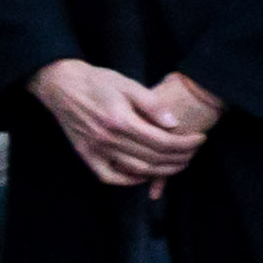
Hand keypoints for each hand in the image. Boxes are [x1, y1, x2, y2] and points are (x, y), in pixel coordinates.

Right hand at [28, 59, 203, 191]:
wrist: (61, 85)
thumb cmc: (98, 82)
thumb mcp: (128, 84)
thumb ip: (152, 104)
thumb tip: (173, 123)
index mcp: (120, 121)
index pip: (162, 141)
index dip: (185, 144)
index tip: (200, 139)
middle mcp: (107, 139)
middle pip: (153, 158)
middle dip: (179, 158)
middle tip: (193, 152)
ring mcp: (94, 150)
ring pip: (135, 170)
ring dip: (161, 171)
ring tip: (179, 163)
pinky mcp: (85, 155)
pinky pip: (109, 177)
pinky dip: (130, 180)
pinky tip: (145, 174)